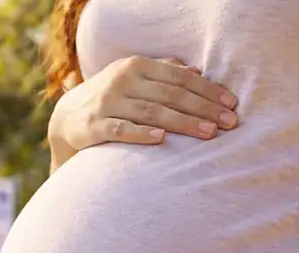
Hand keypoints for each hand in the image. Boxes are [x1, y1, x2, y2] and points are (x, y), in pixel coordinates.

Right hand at [48, 56, 239, 159]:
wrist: (67, 118)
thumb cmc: (112, 98)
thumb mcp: (135, 79)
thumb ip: (163, 73)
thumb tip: (197, 69)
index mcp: (137, 66)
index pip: (180, 78)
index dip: (207, 90)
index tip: (231, 105)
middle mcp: (122, 80)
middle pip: (171, 95)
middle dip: (203, 109)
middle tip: (229, 123)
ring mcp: (107, 103)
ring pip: (152, 112)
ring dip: (183, 123)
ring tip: (208, 133)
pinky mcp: (93, 126)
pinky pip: (120, 130)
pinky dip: (141, 134)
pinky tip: (161, 139)